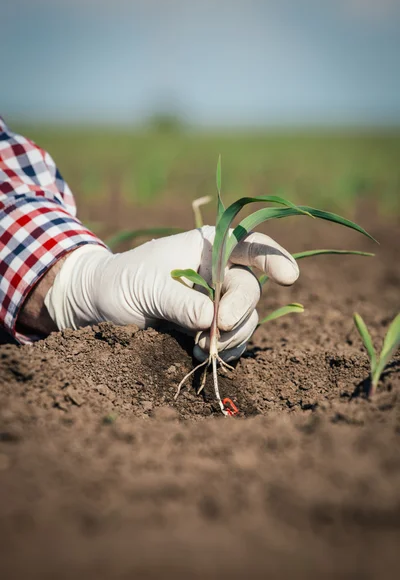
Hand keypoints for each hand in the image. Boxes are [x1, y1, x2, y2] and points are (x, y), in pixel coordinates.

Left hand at [44, 226, 298, 360]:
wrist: (105, 304)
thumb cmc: (125, 280)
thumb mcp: (148, 286)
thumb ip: (179, 300)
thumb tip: (212, 320)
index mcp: (208, 248)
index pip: (249, 245)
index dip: (273, 257)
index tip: (289, 277)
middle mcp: (219, 272)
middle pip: (249, 289)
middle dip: (238, 311)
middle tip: (218, 328)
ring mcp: (217, 301)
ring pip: (246, 319)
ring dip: (231, 336)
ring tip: (201, 347)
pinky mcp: (209, 327)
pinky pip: (232, 340)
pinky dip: (224, 350)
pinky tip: (202, 354)